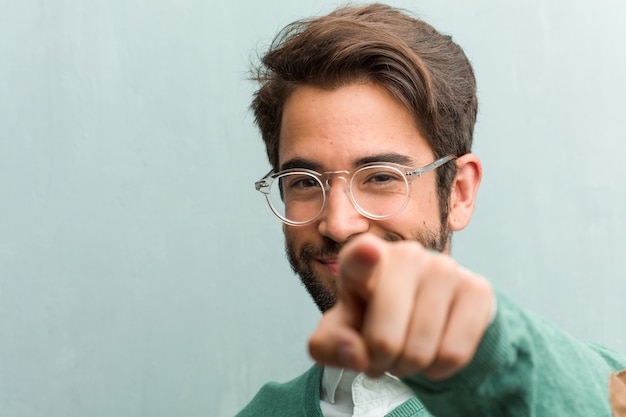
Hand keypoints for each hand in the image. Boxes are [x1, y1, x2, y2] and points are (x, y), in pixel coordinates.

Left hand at [308, 233, 493, 380]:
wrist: (420, 313)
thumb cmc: (370, 318)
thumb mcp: (339, 334)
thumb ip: (330, 346)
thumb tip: (355, 352)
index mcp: (360, 257)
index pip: (360, 256)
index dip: (364, 258)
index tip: (369, 253)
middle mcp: (405, 254)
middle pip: (385, 339)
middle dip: (380, 363)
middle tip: (380, 356)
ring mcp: (444, 268)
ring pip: (421, 351)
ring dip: (409, 367)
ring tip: (404, 352)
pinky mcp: (476, 288)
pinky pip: (454, 353)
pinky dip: (438, 368)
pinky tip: (432, 352)